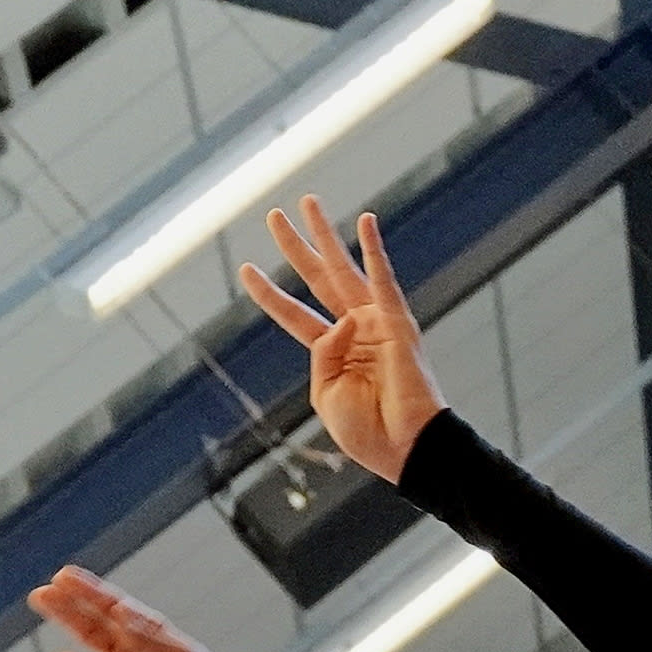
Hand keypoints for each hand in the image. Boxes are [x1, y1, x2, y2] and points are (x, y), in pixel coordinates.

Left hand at [239, 197, 448, 483]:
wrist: (405, 448)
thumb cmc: (367, 432)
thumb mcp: (325, 395)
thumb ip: (321, 354)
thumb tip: (340, 321)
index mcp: (332, 354)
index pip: (294, 314)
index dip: (269, 293)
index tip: (246, 269)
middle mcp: (353, 331)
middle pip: (316, 279)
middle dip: (294, 246)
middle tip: (273, 215)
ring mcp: (376, 324)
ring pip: (343, 270)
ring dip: (325, 236)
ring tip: (308, 203)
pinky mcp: (397, 324)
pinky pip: (382, 281)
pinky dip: (374, 251)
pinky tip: (365, 222)